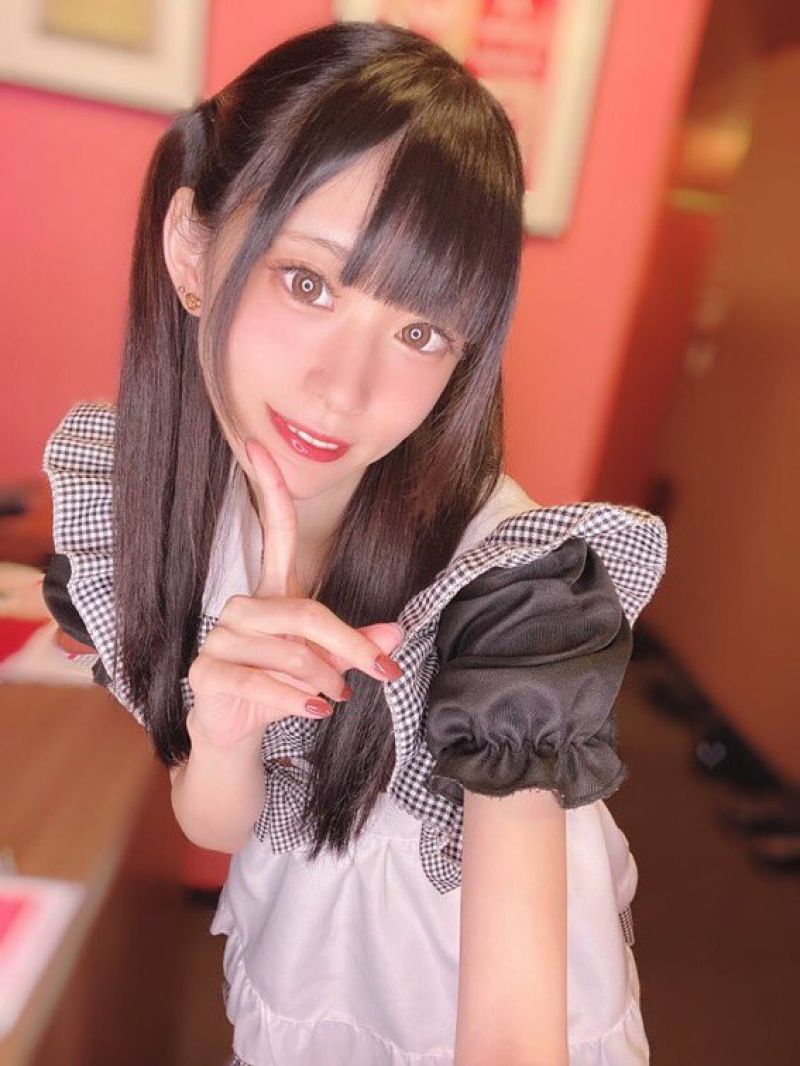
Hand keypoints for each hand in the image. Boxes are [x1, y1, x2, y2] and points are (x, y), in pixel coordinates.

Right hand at [186, 437, 403, 747]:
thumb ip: (354, 643)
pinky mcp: (207, 671)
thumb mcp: (325, 661)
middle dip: (348, 645)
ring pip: (290, 651)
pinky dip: (297, 700)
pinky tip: (315, 711)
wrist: (235, 728)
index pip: (274, 530)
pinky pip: (262, 682)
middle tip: (378, 672)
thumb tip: (396, 634)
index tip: (260, 447)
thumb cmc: (281, 684)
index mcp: (272, 591)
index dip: (269, 489)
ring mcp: (220, 637)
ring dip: (325, 679)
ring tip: (335, 697)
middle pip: (305, 612)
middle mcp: (244, 605)